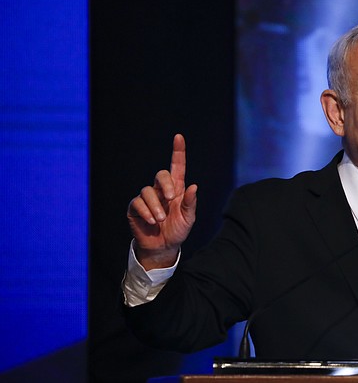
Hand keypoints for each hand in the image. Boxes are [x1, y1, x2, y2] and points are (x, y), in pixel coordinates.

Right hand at [127, 134, 196, 269]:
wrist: (163, 247)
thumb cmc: (178, 230)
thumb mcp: (188, 218)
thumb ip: (191, 203)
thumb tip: (194, 186)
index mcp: (177, 189)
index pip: (177, 166)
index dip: (178, 151)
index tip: (179, 137)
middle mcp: (161, 190)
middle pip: (160, 174)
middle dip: (165, 184)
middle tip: (170, 198)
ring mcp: (147, 198)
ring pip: (147, 190)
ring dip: (156, 205)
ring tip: (161, 219)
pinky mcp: (135, 208)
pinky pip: (137, 203)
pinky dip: (146, 212)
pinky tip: (153, 222)